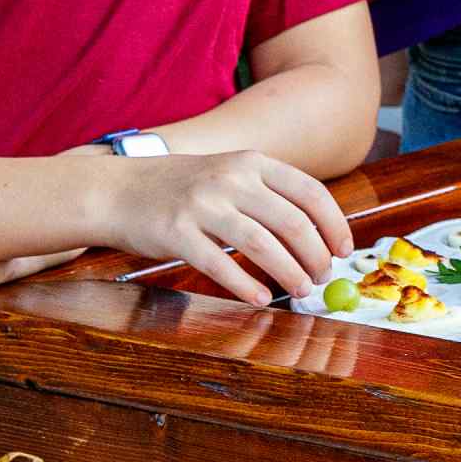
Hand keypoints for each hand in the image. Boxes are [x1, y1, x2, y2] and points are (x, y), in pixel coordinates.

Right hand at [89, 151, 352, 306]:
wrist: (116, 190)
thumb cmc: (183, 189)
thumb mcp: (230, 174)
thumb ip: (269, 195)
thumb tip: (319, 236)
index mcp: (252, 162)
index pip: (311, 193)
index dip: (334, 225)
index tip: (344, 251)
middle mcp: (230, 179)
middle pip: (292, 223)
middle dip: (316, 255)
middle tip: (323, 277)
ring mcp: (202, 204)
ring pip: (262, 245)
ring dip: (289, 273)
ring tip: (302, 290)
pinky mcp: (176, 232)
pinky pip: (219, 264)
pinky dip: (245, 286)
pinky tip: (260, 299)